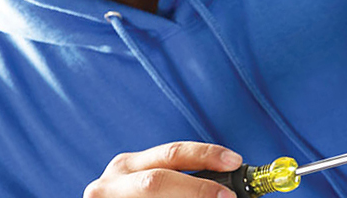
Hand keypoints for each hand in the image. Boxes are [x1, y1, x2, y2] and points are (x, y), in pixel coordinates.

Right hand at [83, 141, 241, 197]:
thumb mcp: (153, 182)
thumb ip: (182, 182)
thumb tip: (227, 191)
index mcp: (129, 166)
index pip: (172, 153)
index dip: (205, 155)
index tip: (234, 161)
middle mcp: (111, 182)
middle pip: (158, 180)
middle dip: (197, 188)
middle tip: (228, 196)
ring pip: (154, 196)